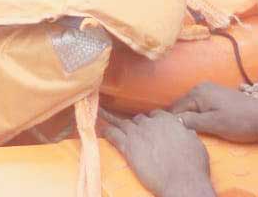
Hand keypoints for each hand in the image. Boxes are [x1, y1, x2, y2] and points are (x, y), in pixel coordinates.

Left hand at [100, 109, 214, 196]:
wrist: (183, 183)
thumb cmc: (194, 167)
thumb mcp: (196, 144)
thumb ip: (188, 133)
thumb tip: (186, 130)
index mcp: (167, 120)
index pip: (155, 115)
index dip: (152, 121)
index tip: (150, 126)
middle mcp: (150, 123)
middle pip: (139, 119)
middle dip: (137, 125)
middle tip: (134, 132)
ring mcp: (137, 134)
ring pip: (123, 124)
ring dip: (115, 121)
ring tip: (104, 115)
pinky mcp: (127, 147)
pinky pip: (113, 134)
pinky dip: (106, 131)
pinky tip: (101, 130)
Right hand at [171, 82, 257, 143]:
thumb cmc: (239, 121)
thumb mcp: (215, 124)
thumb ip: (192, 121)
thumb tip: (171, 121)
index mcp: (197, 93)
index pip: (176, 108)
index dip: (169, 121)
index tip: (164, 133)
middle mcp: (199, 87)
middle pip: (181, 105)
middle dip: (176, 117)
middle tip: (171, 134)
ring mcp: (207, 89)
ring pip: (189, 104)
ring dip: (185, 115)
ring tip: (180, 130)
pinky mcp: (215, 94)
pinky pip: (198, 103)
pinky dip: (194, 112)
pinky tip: (194, 122)